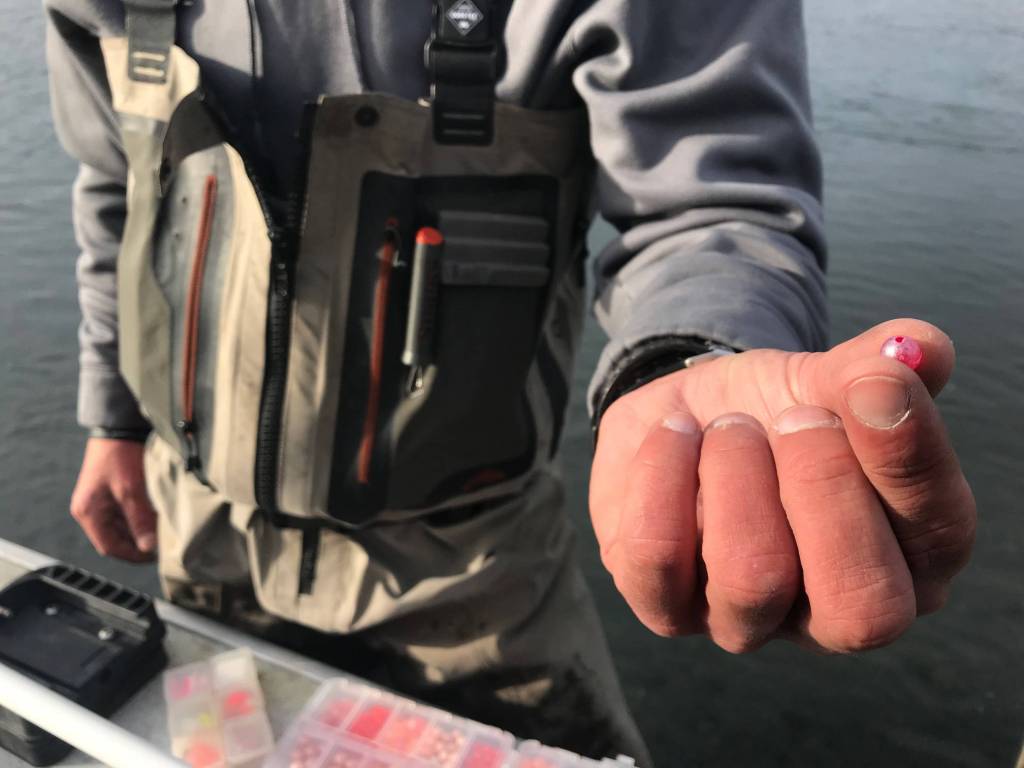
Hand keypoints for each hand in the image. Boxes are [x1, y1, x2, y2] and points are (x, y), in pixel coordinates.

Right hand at [70, 438, 156, 561]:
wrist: (120, 428)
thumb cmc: (121, 457)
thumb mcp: (132, 491)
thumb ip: (140, 521)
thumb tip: (148, 548)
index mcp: (89, 513)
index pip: (109, 547)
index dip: (133, 554)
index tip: (156, 556)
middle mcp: (91, 511)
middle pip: (116, 539)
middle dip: (140, 542)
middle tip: (164, 542)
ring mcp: (101, 503)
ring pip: (123, 528)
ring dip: (142, 530)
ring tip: (162, 529)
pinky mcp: (112, 494)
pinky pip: (127, 515)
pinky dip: (141, 518)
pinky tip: (157, 515)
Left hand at [590, 319, 975, 652]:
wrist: (687, 418)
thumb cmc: (775, 415)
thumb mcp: (828, 382)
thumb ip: (875, 369)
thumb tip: (918, 350)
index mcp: (911, 561)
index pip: (939, 536)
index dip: (908, 456)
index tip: (874, 380)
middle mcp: (835, 616)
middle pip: (860, 605)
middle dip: (822, 485)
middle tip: (792, 417)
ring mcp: (746, 624)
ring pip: (751, 580)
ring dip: (737, 474)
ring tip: (730, 426)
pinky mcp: (666, 609)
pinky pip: (655, 556)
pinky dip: (664, 473)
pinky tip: (676, 434)